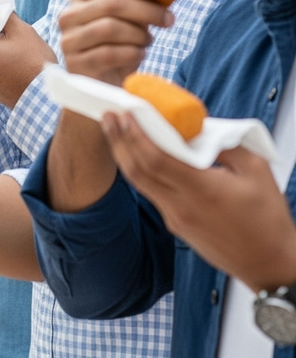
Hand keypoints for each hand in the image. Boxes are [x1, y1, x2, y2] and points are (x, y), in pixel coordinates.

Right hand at [58, 0, 173, 86]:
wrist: (104, 85)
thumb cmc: (120, 46)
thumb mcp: (129, 19)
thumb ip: (139, 0)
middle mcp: (68, 16)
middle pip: (111, 3)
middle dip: (146, 10)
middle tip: (170, 19)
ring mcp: (69, 41)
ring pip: (110, 27)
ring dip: (138, 35)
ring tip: (148, 42)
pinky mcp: (75, 65)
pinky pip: (109, 54)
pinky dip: (132, 53)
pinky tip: (139, 55)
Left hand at [103, 111, 295, 292]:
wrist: (270, 266)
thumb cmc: (268, 220)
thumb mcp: (256, 171)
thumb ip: (226, 144)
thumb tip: (199, 129)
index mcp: (201, 190)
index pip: (155, 158)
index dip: (135, 134)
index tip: (125, 113)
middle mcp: (181, 206)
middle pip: (137, 170)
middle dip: (118, 140)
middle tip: (108, 116)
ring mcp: (175, 219)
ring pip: (140, 183)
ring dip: (124, 155)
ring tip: (115, 131)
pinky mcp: (176, 227)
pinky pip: (151, 194)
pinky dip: (140, 171)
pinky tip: (139, 156)